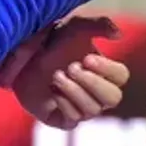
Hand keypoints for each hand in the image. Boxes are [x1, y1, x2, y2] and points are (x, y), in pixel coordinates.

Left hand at [0, 16, 131, 128]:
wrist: (24, 57)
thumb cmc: (54, 40)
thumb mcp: (76, 26)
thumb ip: (99, 25)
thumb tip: (118, 34)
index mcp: (106, 71)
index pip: (121, 76)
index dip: (107, 69)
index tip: (86, 58)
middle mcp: (98, 93)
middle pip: (113, 98)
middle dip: (92, 83)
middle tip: (71, 67)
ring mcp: (82, 108)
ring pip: (92, 110)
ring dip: (74, 91)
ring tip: (56, 76)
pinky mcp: (63, 119)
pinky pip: (73, 120)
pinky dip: (64, 104)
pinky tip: (52, 92)